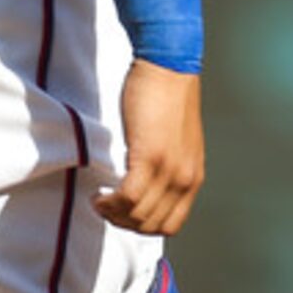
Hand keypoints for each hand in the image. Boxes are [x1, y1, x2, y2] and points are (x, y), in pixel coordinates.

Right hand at [95, 61, 203, 235]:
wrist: (169, 66)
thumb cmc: (167, 99)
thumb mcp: (175, 144)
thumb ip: (167, 169)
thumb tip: (144, 192)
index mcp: (193, 176)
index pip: (171, 224)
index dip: (143, 226)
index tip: (123, 214)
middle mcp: (186, 177)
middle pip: (151, 226)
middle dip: (124, 223)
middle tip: (106, 207)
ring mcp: (170, 169)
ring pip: (138, 215)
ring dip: (113, 214)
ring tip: (101, 199)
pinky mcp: (151, 156)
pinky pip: (129, 197)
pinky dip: (110, 203)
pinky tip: (100, 193)